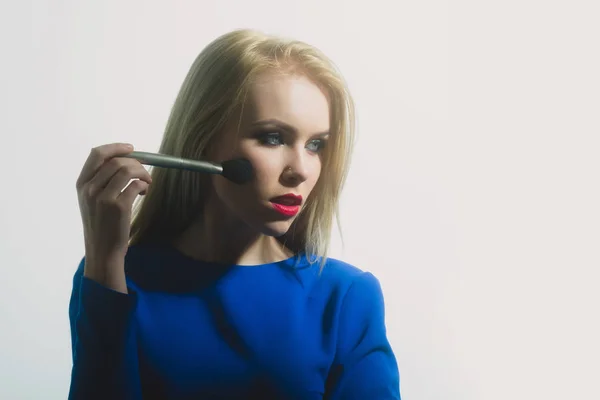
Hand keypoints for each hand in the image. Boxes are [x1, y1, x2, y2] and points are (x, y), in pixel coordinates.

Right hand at [76, 143, 151, 291]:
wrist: (102, 250)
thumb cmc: (101, 224)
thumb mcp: (91, 201)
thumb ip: (100, 181)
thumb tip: (125, 160)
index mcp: (82, 184)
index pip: (97, 154)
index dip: (116, 147)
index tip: (131, 148)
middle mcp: (90, 189)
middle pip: (116, 161)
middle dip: (135, 163)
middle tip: (143, 172)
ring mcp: (103, 198)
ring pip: (127, 170)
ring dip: (142, 173)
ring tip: (146, 183)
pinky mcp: (118, 207)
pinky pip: (136, 185)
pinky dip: (144, 185)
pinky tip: (144, 192)